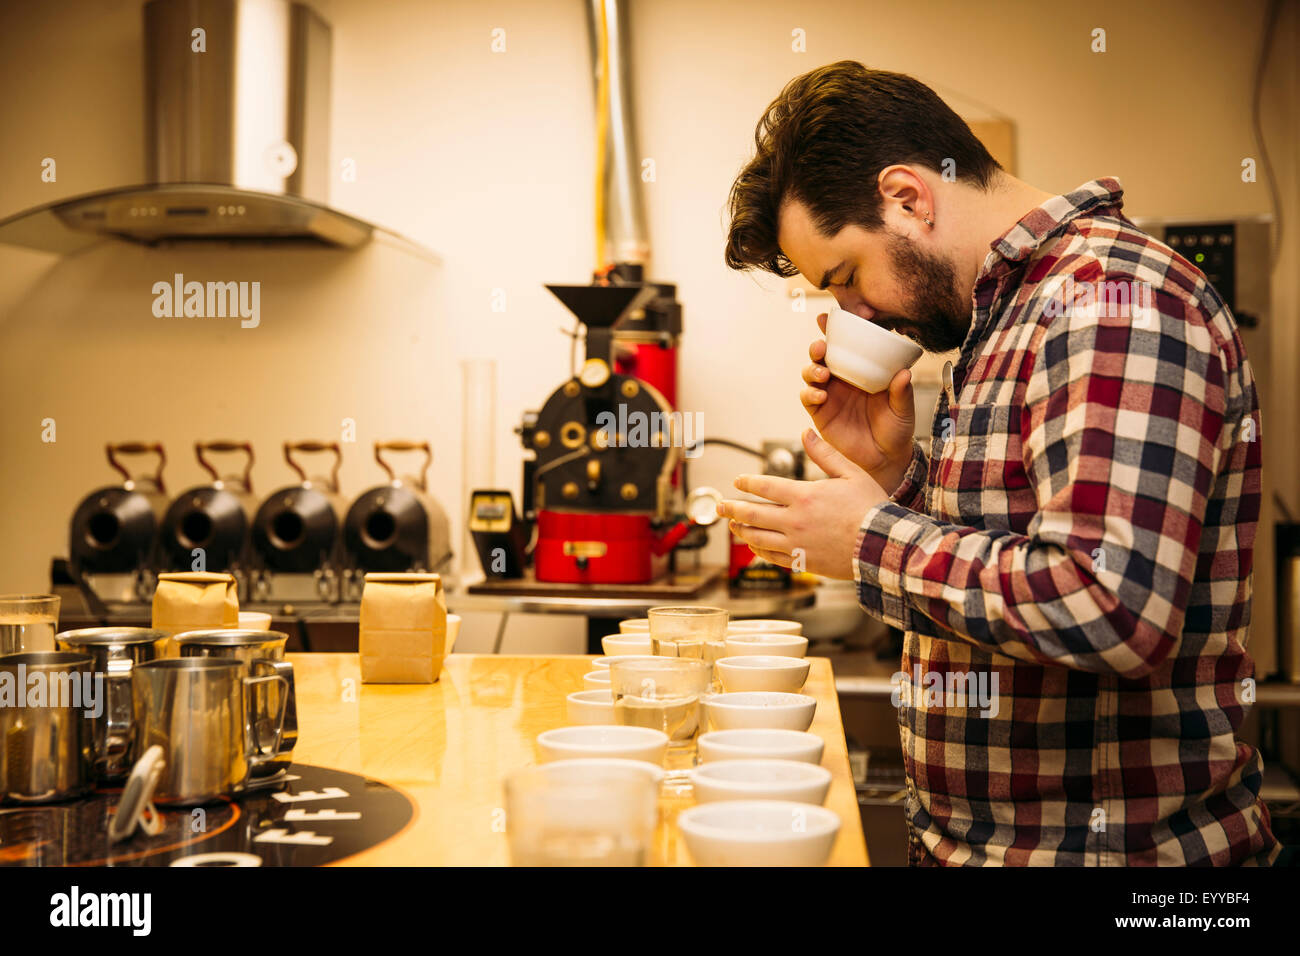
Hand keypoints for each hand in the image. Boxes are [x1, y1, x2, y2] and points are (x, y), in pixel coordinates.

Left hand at [717, 427, 889, 580]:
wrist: (882, 546)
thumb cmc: (871, 508)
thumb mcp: (851, 473)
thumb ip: (825, 454)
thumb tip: (807, 432)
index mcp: (804, 495)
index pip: (764, 487)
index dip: (747, 483)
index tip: (737, 481)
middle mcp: (794, 520)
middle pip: (753, 513)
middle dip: (732, 508)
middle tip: (720, 506)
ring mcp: (796, 543)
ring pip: (758, 537)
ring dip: (741, 530)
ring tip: (733, 525)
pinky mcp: (802, 562)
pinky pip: (772, 557)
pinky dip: (759, 551)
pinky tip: (754, 546)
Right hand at [802, 312, 915, 493]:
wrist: (885, 459)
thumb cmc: (896, 429)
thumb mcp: (903, 410)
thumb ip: (902, 393)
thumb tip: (904, 373)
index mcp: (862, 370)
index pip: (846, 345)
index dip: (835, 330)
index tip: (828, 317)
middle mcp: (842, 378)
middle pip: (823, 355)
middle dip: (818, 347)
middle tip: (822, 348)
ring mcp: (829, 394)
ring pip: (811, 372)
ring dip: (812, 368)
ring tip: (822, 373)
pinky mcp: (820, 412)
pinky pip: (808, 397)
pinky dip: (810, 392)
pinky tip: (820, 395)